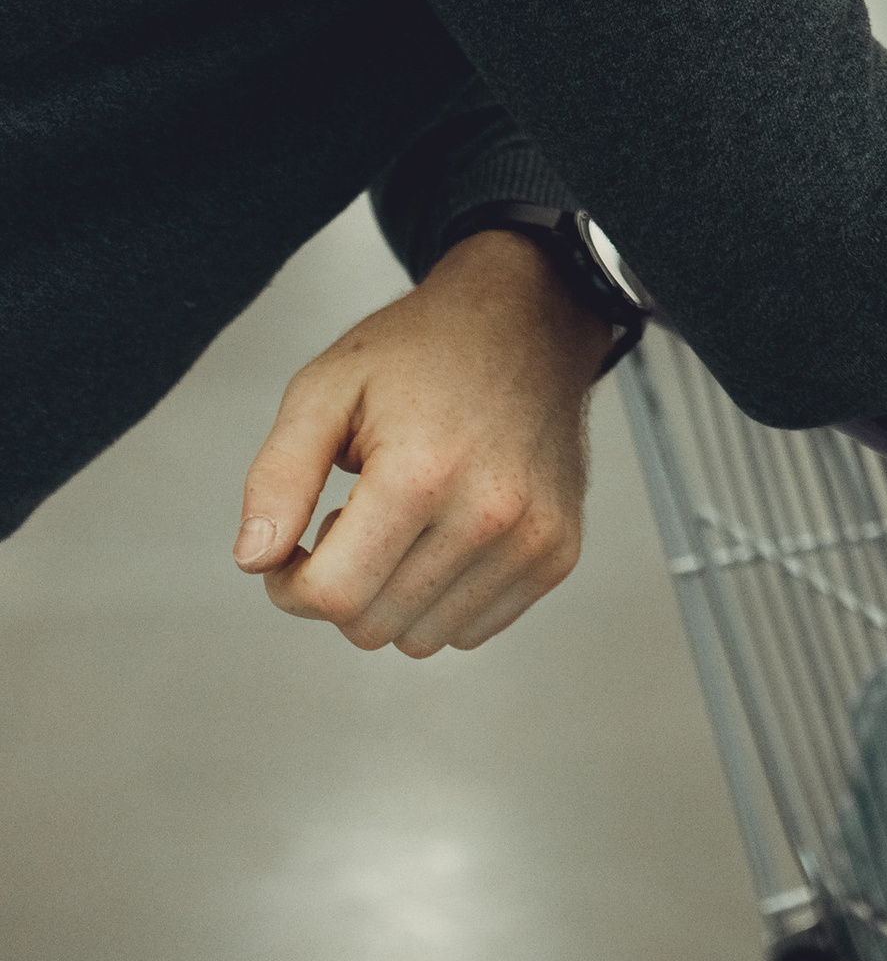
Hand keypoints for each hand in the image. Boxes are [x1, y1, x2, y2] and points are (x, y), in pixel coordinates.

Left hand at [232, 229, 612, 655]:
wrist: (530, 319)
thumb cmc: (422, 351)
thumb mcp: (325, 388)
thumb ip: (277, 476)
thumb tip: (254, 560)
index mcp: (422, 473)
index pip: (331, 597)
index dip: (289, 583)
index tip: (294, 545)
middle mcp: (489, 515)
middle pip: (371, 626)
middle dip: (341, 585)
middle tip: (354, 516)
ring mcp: (532, 539)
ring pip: (421, 640)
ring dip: (393, 596)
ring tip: (404, 520)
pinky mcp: (557, 552)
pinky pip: (471, 630)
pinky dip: (443, 598)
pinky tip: (445, 532)